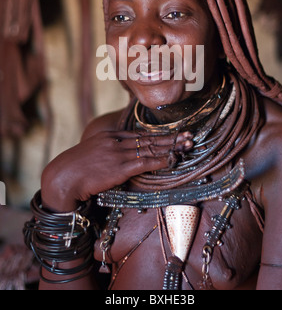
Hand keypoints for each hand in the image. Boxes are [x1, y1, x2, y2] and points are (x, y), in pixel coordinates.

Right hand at [41, 130, 192, 211]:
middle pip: (149, 138)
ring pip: (150, 148)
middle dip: (171, 137)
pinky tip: (172, 159)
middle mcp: (116, 141)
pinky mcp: (119, 168)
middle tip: (190, 135)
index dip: (159, 135)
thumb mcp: (92, 152)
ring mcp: (118, 153)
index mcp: (110, 136)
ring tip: (187, 145)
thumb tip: (122, 157)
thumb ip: (108, 150)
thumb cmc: (76, 169)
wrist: (63, 177)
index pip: (140, 134)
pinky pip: (144, 162)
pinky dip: (160, 160)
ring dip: (171, 147)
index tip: (175, 133)